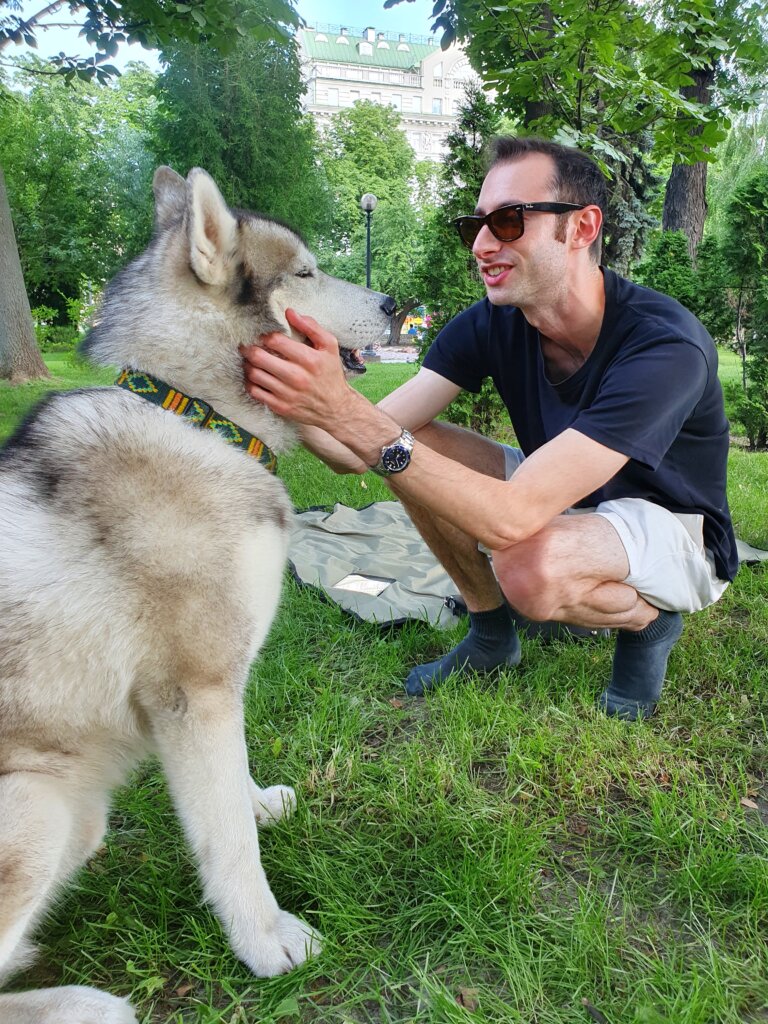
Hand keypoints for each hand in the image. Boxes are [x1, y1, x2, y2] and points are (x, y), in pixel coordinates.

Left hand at [241, 309, 353, 426]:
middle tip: (247, 345)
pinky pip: (255, 392)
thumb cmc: (331, 373)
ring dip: (248, 364)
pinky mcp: (280, 406)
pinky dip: (250, 382)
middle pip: (259, 357)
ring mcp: (287, 394)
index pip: (275, 341)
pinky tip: (255, 377)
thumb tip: (289, 312)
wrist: (335, 407)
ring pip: (254, 374)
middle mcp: (297, 377)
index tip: (265, 337)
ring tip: (251, 360)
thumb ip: (311, 327)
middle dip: (249, 348)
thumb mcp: (330, 346)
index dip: (265, 336)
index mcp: (309, 360)